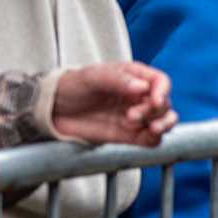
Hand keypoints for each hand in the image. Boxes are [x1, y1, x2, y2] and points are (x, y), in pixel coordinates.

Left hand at [49, 61, 175, 144]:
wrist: (52, 110)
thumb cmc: (72, 86)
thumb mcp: (92, 77)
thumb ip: (118, 80)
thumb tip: (143, 87)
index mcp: (135, 77)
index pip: (160, 82)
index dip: (162, 91)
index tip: (154, 100)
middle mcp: (139, 97)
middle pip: (164, 104)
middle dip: (155, 111)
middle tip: (132, 116)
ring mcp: (137, 117)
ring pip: (165, 121)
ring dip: (164, 125)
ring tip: (151, 129)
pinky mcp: (131, 136)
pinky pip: (153, 139)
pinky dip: (156, 139)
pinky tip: (147, 136)